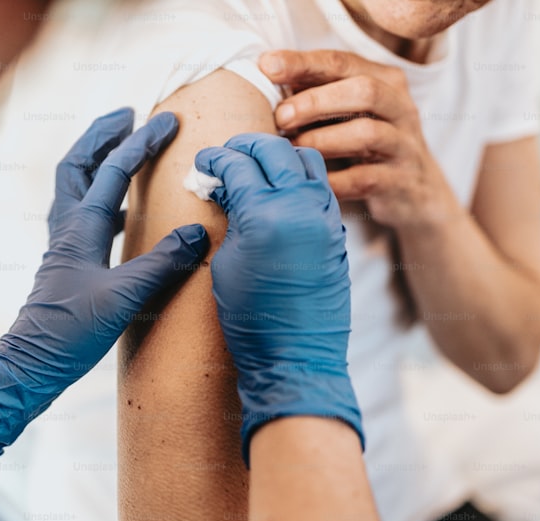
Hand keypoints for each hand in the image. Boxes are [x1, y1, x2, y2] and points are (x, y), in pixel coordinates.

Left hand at [0, 108, 209, 456]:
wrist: (31, 365)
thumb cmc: (71, 333)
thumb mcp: (124, 297)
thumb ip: (162, 263)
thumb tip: (199, 231)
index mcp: (80, 228)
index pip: (113, 170)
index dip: (142, 141)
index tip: (168, 119)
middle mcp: (67, 228)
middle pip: (77, 164)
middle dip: (102, 135)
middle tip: (128, 115)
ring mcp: (64, 245)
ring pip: (76, 187)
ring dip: (99, 162)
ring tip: (125, 150)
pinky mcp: (67, 263)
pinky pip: (84, 215)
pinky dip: (104, 200)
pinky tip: (124, 214)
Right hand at [195, 133, 362, 462]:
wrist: (296, 356)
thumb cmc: (251, 319)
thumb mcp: (226, 264)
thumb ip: (232, 219)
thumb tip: (229, 194)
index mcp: (265, 214)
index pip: (238, 165)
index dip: (215, 158)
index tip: (203, 160)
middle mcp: (301, 206)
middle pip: (273, 150)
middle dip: (246, 145)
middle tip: (227, 152)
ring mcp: (324, 216)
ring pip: (305, 160)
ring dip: (278, 154)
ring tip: (257, 163)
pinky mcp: (336, 230)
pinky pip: (321, 185)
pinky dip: (299, 175)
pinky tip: (282, 186)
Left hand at [261, 49, 462, 229]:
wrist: (415, 191)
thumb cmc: (367, 146)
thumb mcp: (347, 114)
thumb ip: (316, 96)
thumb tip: (266, 81)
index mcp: (383, 81)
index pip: (341, 62)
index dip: (303, 63)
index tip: (267, 67)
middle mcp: (399, 107)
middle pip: (363, 90)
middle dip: (316, 101)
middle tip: (280, 117)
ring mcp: (403, 144)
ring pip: (367, 133)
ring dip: (322, 140)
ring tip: (292, 150)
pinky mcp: (400, 180)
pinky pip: (366, 178)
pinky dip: (334, 182)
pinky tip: (309, 182)